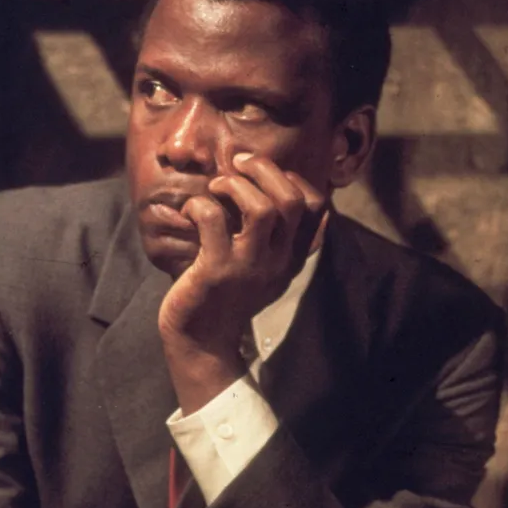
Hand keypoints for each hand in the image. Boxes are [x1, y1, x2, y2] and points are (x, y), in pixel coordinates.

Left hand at [159, 154, 325, 414]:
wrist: (201, 342)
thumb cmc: (223, 296)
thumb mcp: (257, 267)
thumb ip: (268, 236)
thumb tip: (258, 186)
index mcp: (289, 256)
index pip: (317, 206)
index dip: (294, 178)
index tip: (262, 175)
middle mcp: (276, 261)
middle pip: (291, 200)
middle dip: (263, 170)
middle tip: (237, 164)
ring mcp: (248, 267)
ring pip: (261, 209)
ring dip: (234, 185)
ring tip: (216, 188)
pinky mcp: (216, 271)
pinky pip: (212, 220)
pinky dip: (199, 205)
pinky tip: (190, 212)